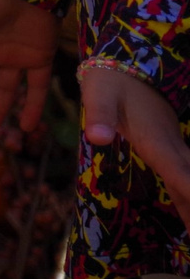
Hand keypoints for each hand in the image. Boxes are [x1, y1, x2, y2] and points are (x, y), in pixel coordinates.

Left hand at [82, 63, 189, 230]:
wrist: (127, 64)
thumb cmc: (110, 80)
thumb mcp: (99, 94)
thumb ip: (99, 116)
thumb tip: (97, 138)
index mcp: (156, 142)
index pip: (179, 173)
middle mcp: (171, 149)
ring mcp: (174, 149)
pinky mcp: (170, 149)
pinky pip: (185, 177)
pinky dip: (188, 197)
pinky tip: (187, 214)